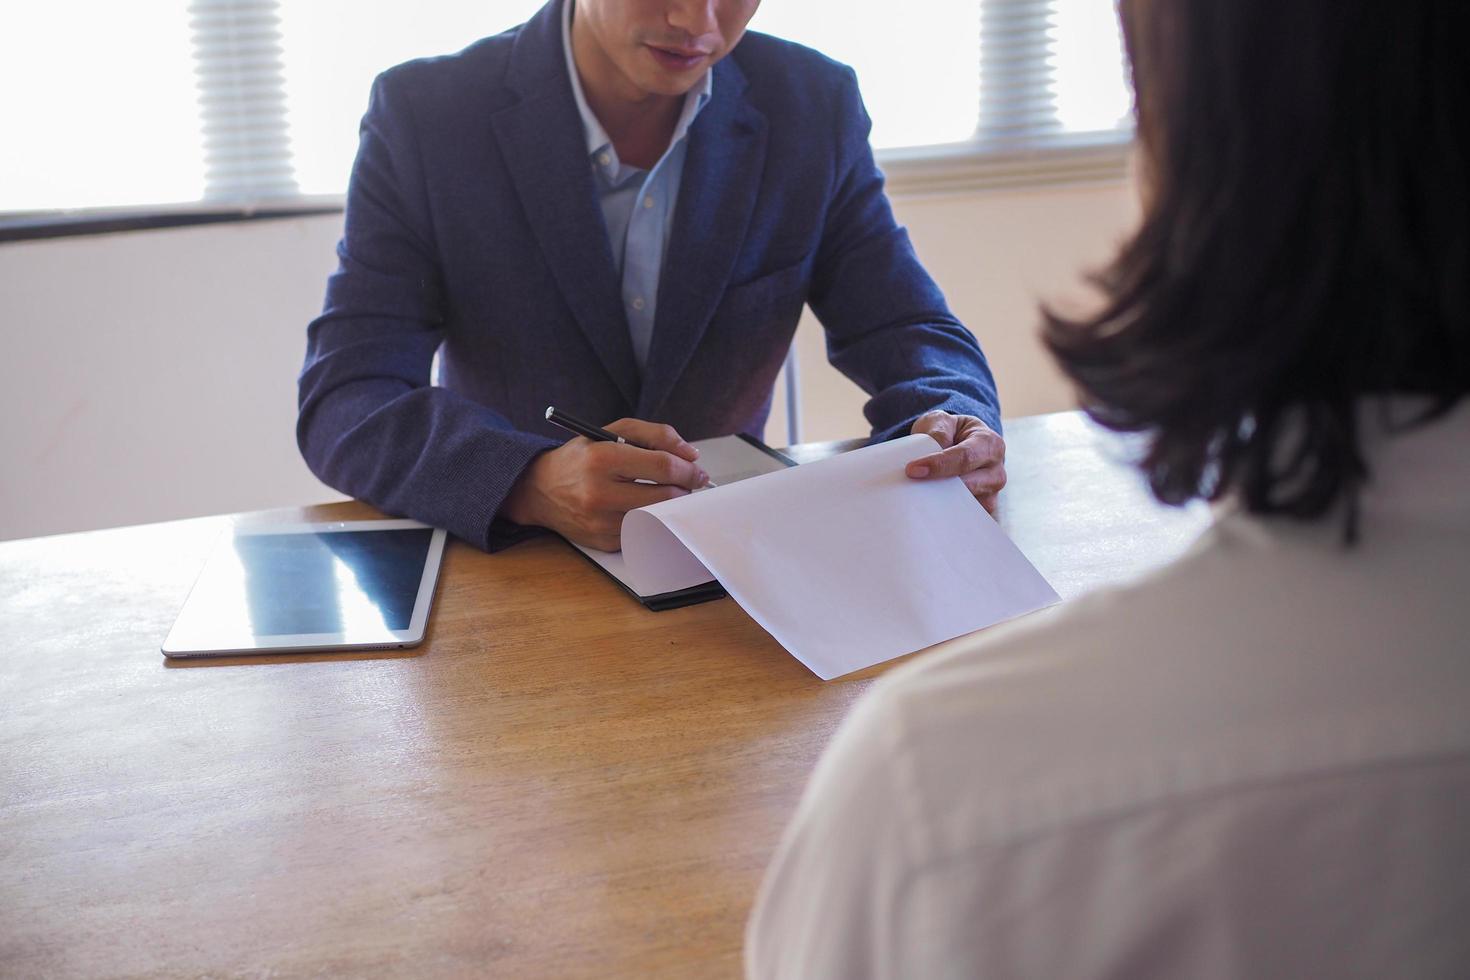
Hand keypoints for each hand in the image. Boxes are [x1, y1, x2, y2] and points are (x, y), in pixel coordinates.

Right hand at [503, 418, 709, 550]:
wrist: (539, 489)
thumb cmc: (582, 457)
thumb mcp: (612, 432)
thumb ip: (655, 435)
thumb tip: (691, 455)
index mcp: (602, 459)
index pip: (661, 466)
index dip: (688, 469)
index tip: (698, 471)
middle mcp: (599, 493)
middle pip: (665, 496)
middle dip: (685, 489)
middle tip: (689, 483)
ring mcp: (600, 522)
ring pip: (657, 516)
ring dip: (670, 506)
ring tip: (668, 493)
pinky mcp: (603, 541)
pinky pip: (643, 531)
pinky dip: (651, 520)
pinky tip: (645, 508)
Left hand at [904, 410, 1006, 513]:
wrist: (958, 443)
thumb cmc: (950, 431)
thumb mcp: (942, 421)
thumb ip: (938, 432)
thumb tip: (932, 454)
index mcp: (989, 443)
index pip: (965, 457)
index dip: (939, 464)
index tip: (912, 470)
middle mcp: (996, 470)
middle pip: (969, 484)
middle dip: (939, 487)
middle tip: (911, 487)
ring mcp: (991, 493)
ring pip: (969, 506)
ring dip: (942, 505)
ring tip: (917, 500)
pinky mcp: (982, 508)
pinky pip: (966, 518)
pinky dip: (947, 516)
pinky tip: (926, 512)